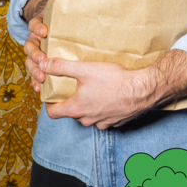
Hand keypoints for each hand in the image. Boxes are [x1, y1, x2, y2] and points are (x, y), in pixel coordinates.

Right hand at [24, 0, 54, 92]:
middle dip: (36, 54)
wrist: (58, 30)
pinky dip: (36, 82)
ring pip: (31, 63)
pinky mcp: (42, 66)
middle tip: (43, 59)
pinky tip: (40, 89)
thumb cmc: (59, 19)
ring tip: (41, 78)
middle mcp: (35, 40)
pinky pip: (36, 74)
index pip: (34, 25)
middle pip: (30, 47)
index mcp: (39, 25)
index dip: (38, 27)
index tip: (44, 31)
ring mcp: (37, 54)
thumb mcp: (58, 7)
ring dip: (35, 71)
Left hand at [39, 57, 155, 129]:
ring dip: (89, 106)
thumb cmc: (114, 80)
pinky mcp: (116, 122)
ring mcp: (103, 123)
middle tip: (75, 87)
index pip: (53, 113)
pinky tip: (110, 95)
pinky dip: (104, 108)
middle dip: (72, 101)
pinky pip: (104, 117)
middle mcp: (88, 120)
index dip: (49, 103)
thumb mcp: (85, 69)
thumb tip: (44, 64)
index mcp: (77, 109)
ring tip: (94, 90)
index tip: (52, 94)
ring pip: (89, 116)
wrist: (142, 90)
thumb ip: (62, 67)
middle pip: (72, 113)